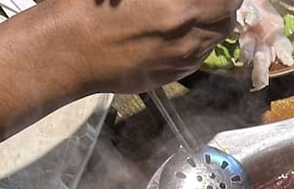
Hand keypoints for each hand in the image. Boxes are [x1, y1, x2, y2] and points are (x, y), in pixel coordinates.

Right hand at [24, 0, 242, 94]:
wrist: (66, 50)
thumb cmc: (90, 6)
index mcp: (179, 7)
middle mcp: (187, 36)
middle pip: (227, 20)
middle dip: (222, 5)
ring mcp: (181, 60)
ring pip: (215, 41)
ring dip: (212, 24)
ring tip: (194, 11)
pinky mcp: (171, 76)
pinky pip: (198, 58)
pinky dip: (198, 43)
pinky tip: (178, 32)